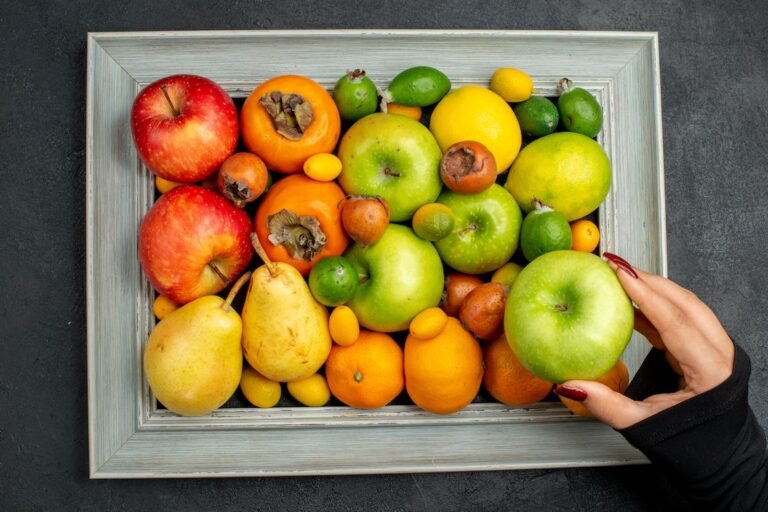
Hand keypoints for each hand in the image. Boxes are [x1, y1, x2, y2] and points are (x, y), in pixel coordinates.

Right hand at [555, 253, 734, 429]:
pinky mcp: (708, 352)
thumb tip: (569, 386)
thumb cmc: (690, 446)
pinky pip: (683, 319)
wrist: (721, 460)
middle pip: (684, 303)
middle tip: (614, 265)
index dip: (644, 293)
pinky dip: (657, 307)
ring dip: (654, 290)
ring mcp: (718, 351)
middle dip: (648, 280)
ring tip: (621, 278)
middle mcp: (721, 354)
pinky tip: (632, 305)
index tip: (618, 272)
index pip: (674, 320)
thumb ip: (606, 405)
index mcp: (711, 370)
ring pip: (687, 306)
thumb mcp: (644, 426)